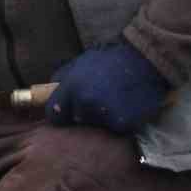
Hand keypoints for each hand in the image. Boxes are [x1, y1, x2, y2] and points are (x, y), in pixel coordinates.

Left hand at [45, 41, 169, 134]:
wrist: (145, 60)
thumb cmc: (111, 60)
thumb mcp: (81, 62)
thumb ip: (62, 80)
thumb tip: (44, 96)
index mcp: (71, 86)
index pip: (54, 114)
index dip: (62, 114)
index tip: (69, 112)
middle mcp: (84, 101)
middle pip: (76, 121)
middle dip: (85, 114)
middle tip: (100, 100)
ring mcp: (103, 113)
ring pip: (95, 128)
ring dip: (102, 119)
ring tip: (114, 102)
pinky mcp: (121, 123)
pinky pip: (115, 130)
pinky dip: (120, 123)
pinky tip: (126, 108)